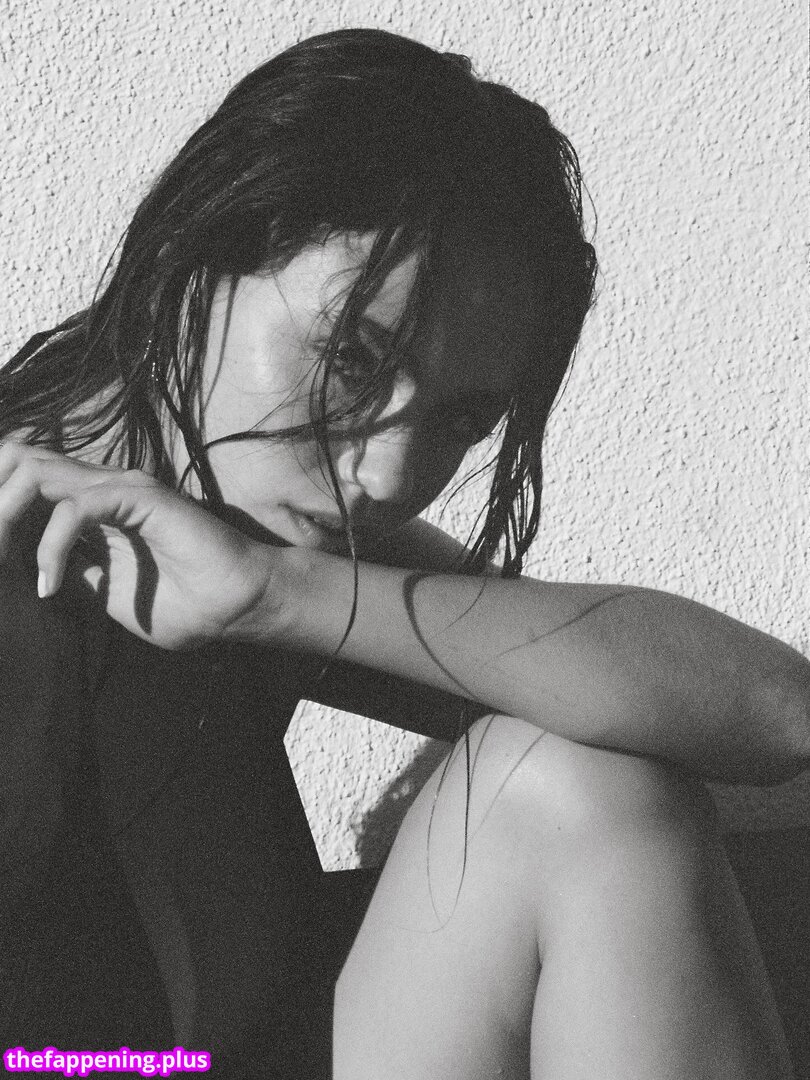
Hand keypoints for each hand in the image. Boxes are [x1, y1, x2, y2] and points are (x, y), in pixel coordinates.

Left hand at [0, 441, 281, 648]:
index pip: (22, 479)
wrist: (239, 607)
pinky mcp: (140, 498)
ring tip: (1, 561)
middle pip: (16, 462)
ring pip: (34, 474)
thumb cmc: (186, 605)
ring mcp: (121, 488)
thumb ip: (75, 572)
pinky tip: (50, 584)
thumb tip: (31, 571)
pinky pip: (75, 508)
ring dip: (7, 517)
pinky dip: (51, 547)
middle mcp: (102, 485)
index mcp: (93, 504)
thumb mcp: (108, 595)